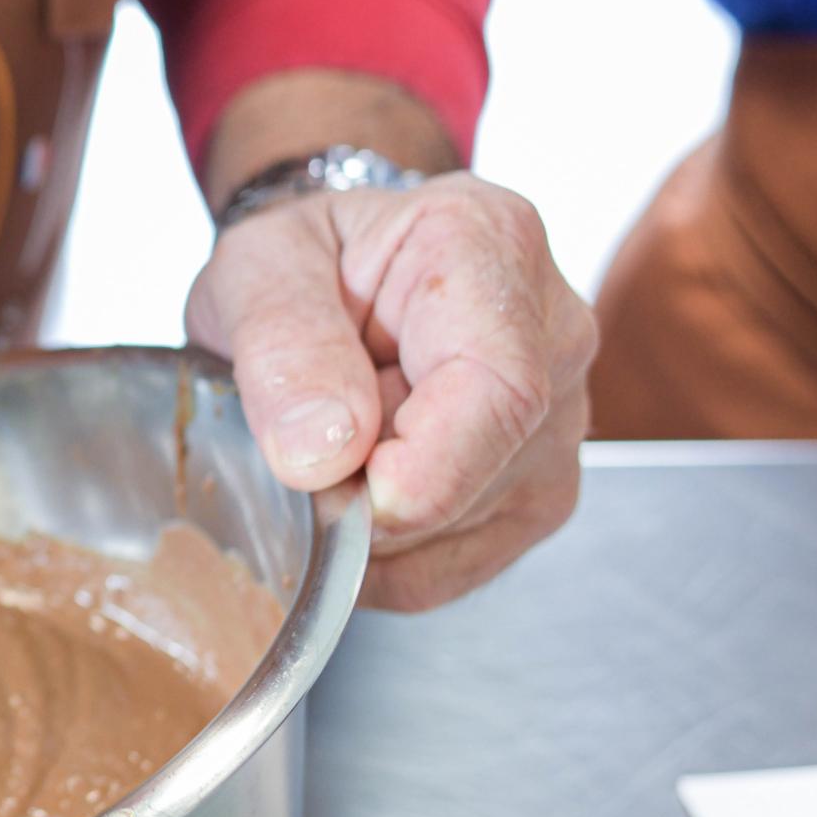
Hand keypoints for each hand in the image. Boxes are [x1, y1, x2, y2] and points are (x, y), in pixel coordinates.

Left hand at [184, 174, 594, 609]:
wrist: (328, 273)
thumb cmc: (303, 258)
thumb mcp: (257, 267)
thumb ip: (282, 346)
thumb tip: (320, 455)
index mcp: (491, 246)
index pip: (498, 391)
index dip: (418, 471)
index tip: (335, 490)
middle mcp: (554, 338)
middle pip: (479, 476)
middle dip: (362, 494)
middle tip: (296, 438)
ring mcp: (559, 425)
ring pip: (465, 534)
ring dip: (367, 524)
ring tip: (335, 441)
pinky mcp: (536, 496)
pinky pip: (452, 570)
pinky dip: (380, 557)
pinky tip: (354, 487)